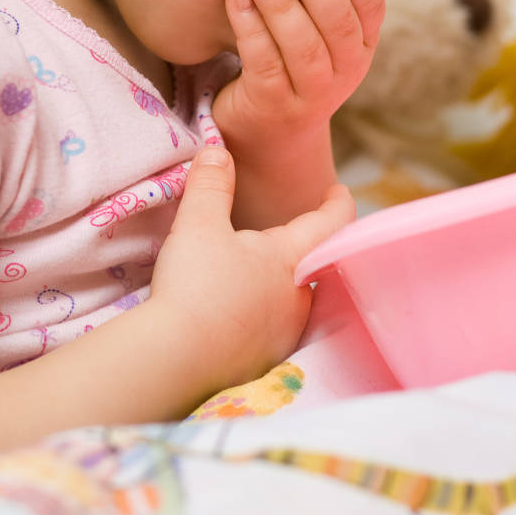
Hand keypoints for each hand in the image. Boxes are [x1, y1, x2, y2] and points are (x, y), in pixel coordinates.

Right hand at [150, 147, 352, 392]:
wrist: (176, 359)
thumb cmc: (195, 284)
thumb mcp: (198, 224)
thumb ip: (211, 185)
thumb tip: (218, 151)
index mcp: (291, 260)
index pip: (330, 223)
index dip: (337, 203)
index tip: (339, 190)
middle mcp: (298, 299)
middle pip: (311, 264)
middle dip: (300, 248)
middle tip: (282, 234)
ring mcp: (284, 335)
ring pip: (292, 300)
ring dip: (279, 285)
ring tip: (253, 275)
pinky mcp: (263, 363)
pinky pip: (270, 331)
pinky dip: (260, 317)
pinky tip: (236, 316)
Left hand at [212, 0, 387, 153]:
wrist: (266, 133)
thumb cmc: (291, 63)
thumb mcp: (320, 29)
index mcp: (362, 46)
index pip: (371, 6)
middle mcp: (345, 72)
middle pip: (338, 24)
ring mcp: (310, 95)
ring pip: (303, 46)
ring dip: (280, 4)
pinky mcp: (272, 107)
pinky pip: (265, 66)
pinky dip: (250, 30)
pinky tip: (235, 1)